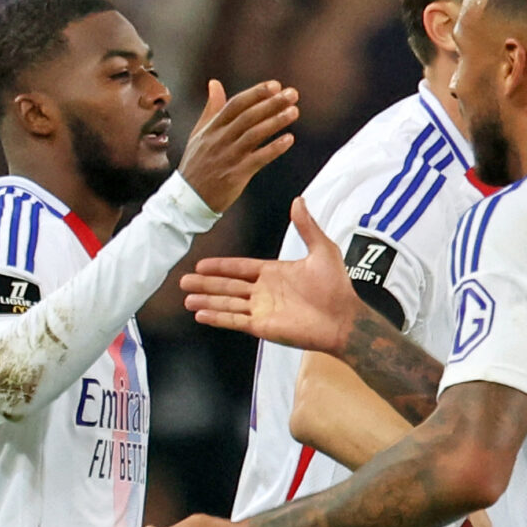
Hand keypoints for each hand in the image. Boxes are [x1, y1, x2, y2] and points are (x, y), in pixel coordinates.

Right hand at [176, 80, 299, 211]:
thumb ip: (211, 109)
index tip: (275, 85)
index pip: (236, 104)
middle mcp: (220, 139)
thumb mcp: (199, 133)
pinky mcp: (236, 174)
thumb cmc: (196, 165)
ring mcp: (228, 157)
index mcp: (212, 128)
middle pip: (248, 116)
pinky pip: (258, 158)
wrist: (188, 198)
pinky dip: (274, 148)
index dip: (256, 93)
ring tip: (294, 112)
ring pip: (254, 134)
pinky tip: (289, 139)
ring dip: (276, 122)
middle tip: (293, 94)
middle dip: (272, 103)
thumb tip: (215, 83)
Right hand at [182, 196, 363, 354]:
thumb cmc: (336, 287)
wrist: (344, 319)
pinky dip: (218, 318)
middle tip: (183, 281)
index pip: (239, 268)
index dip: (220, 266)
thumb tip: (299, 199)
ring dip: (207, 301)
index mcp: (273, 272)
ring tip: (187, 298)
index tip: (201, 264)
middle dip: (205, 284)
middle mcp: (264, 291)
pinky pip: (235, 320)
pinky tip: (201, 315)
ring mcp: (262, 310)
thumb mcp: (322, 249)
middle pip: (227, 286)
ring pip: (227, 303)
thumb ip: (306, 226)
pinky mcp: (263, 327)